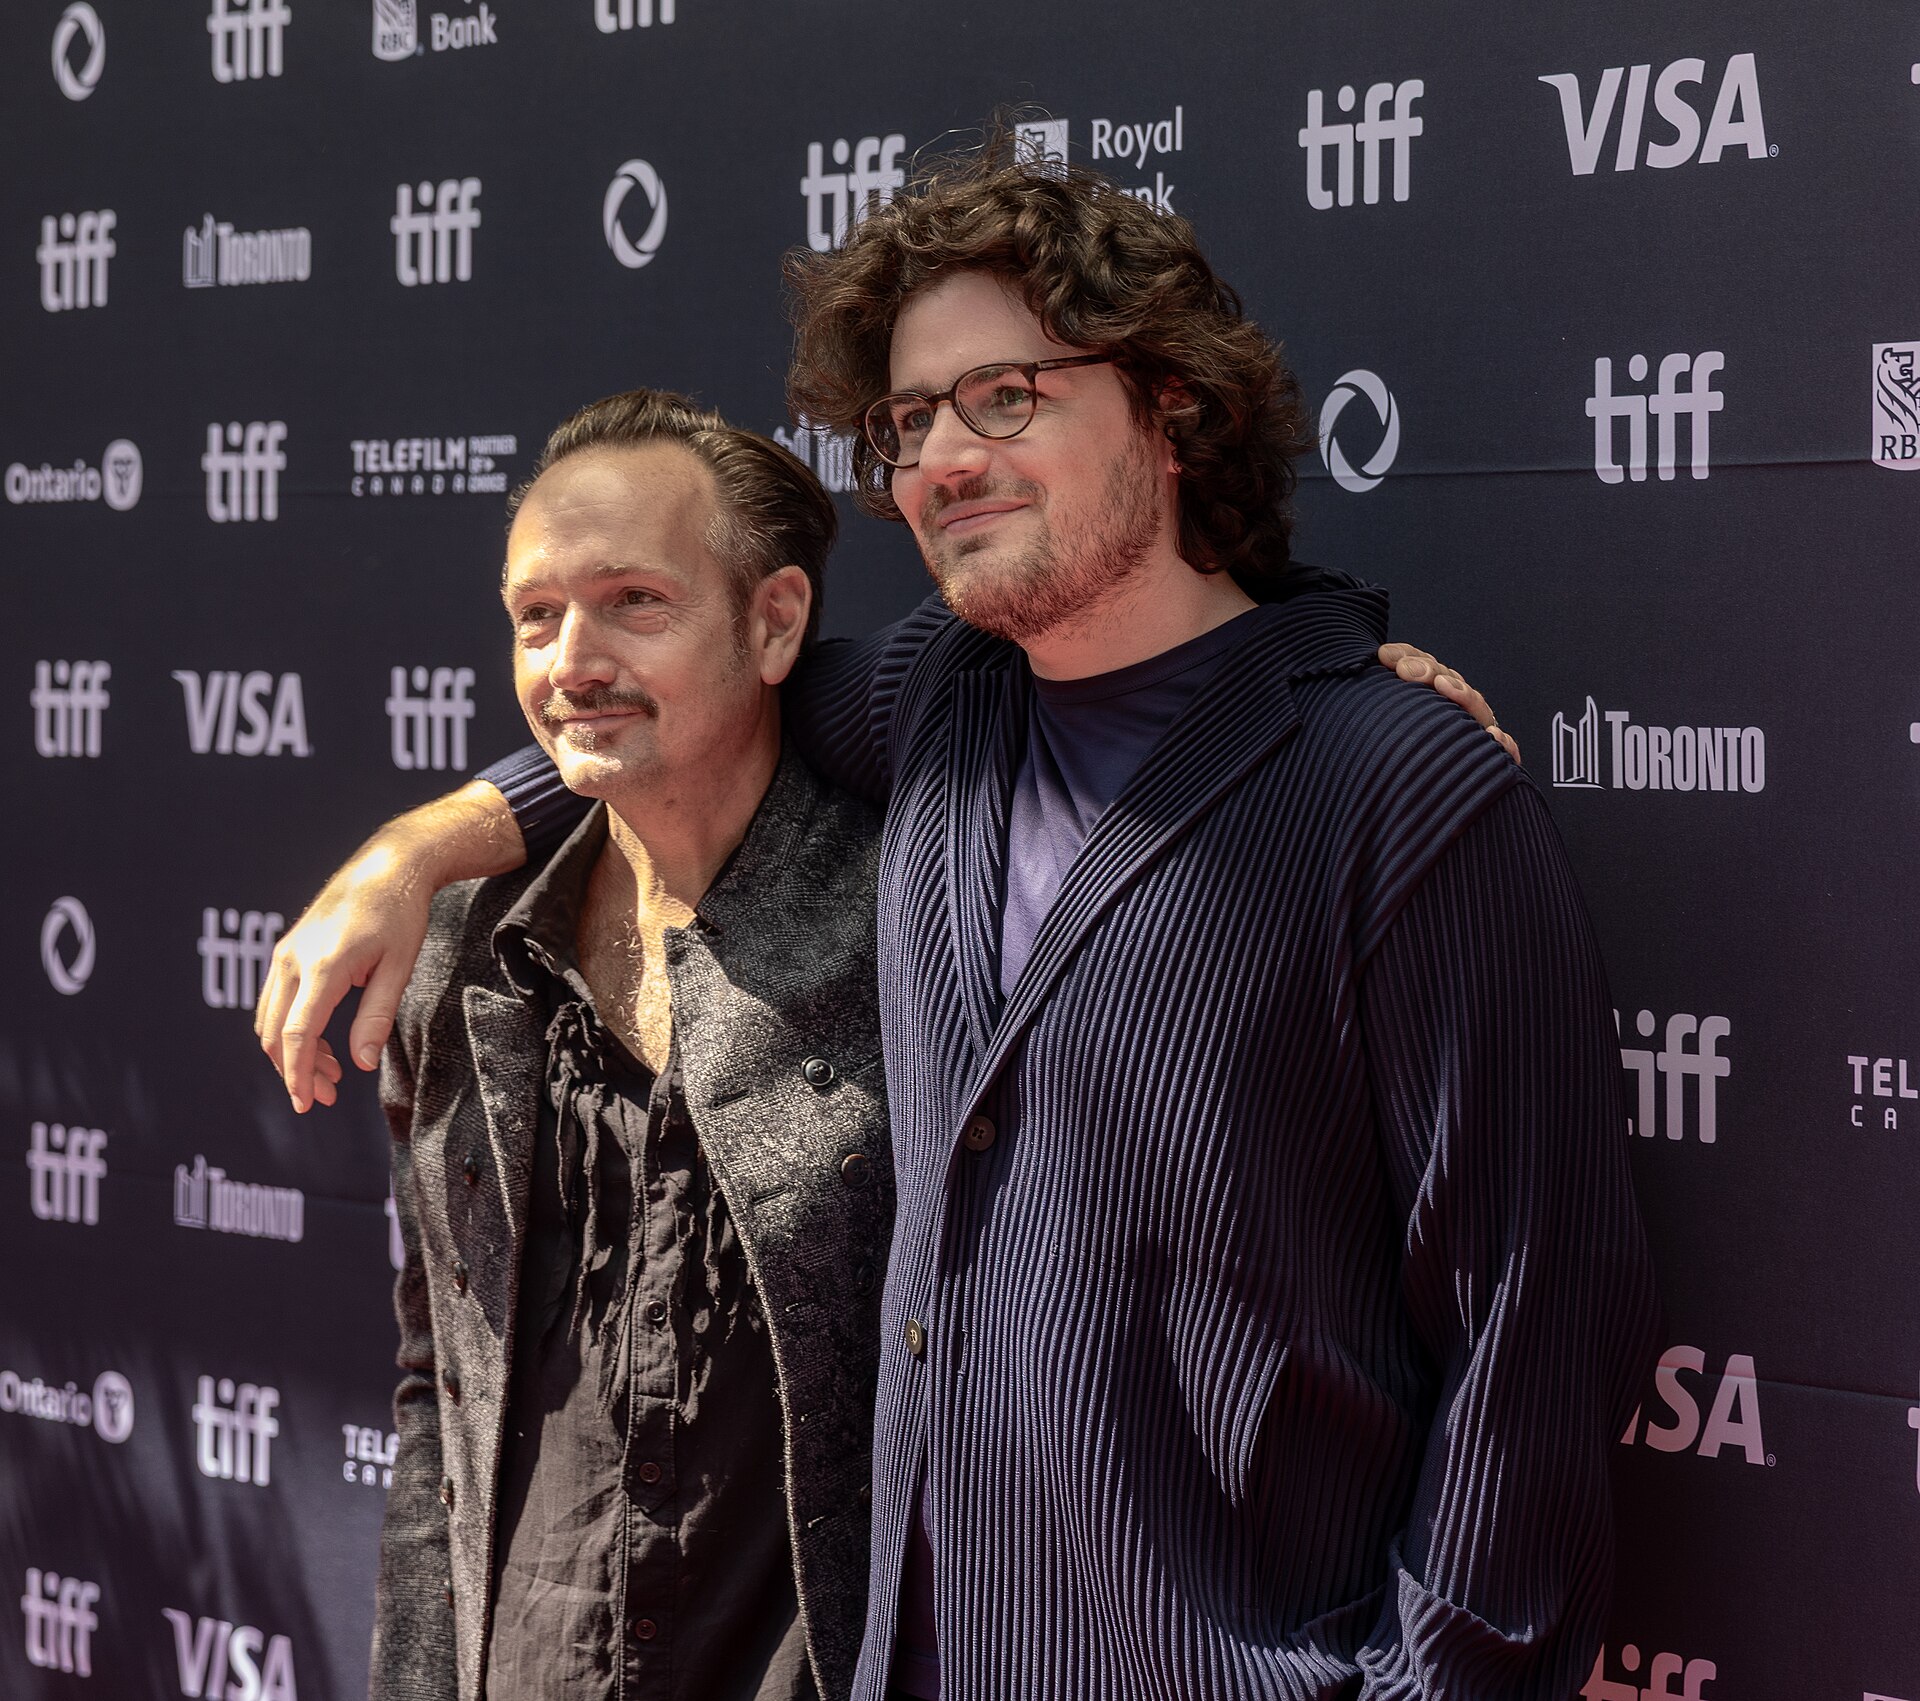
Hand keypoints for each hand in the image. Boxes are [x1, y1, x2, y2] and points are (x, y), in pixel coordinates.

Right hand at [255, 838, 432, 1112]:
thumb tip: (363, 1063)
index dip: (298, 1075)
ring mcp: (285, 953)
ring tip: (330, 1073)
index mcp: (323, 965)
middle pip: (276, 1032)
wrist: (388, 866)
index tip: (307, 1104)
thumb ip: (378, 1016)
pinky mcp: (287, 950)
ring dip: (291, 1052)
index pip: (298, 1034)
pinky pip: (276, 1001)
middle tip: (326, 1096)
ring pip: (270, 1019)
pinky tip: (321, 1042)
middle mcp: (293, 959)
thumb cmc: (400, 914)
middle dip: (295, 1071)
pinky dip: (290, 1029)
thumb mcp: (399, 967)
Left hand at [1377, 643, 1520, 763]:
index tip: (1383, 656)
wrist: (1419, 808)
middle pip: (1448, 682)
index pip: (1422, 668)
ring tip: (1444, 687)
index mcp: (1431, 697)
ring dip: (1462, 695)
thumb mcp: (1384, 727)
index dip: (1406, 656)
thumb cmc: (1394, 762)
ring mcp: (1476, 733)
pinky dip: (1502, 744)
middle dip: (1428, 670)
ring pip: (1476, 708)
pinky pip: (1505, 751)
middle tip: (1407, 671)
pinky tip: (1493, 738)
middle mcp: (1455, 711)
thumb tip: (1375, 661)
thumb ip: (1381, 699)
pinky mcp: (1494, 759)